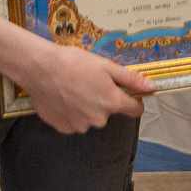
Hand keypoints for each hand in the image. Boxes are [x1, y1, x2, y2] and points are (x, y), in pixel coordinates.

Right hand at [10, 39, 152, 133]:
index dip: (134, 99)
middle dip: (104, 99)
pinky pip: (74, 121)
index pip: (134, 109)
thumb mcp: (106, 65)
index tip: (127, 92)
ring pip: (91, 117)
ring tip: (74, 87)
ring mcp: (79, 125)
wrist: (41, 68)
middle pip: (109, 111)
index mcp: (111, 102)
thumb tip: (149, 87)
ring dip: (86, 106)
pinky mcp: (63, 127)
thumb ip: (130, 79)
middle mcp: (97, 119)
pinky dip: (71, 111)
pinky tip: (64, 96)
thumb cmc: (72, 63)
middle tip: (91, 81)